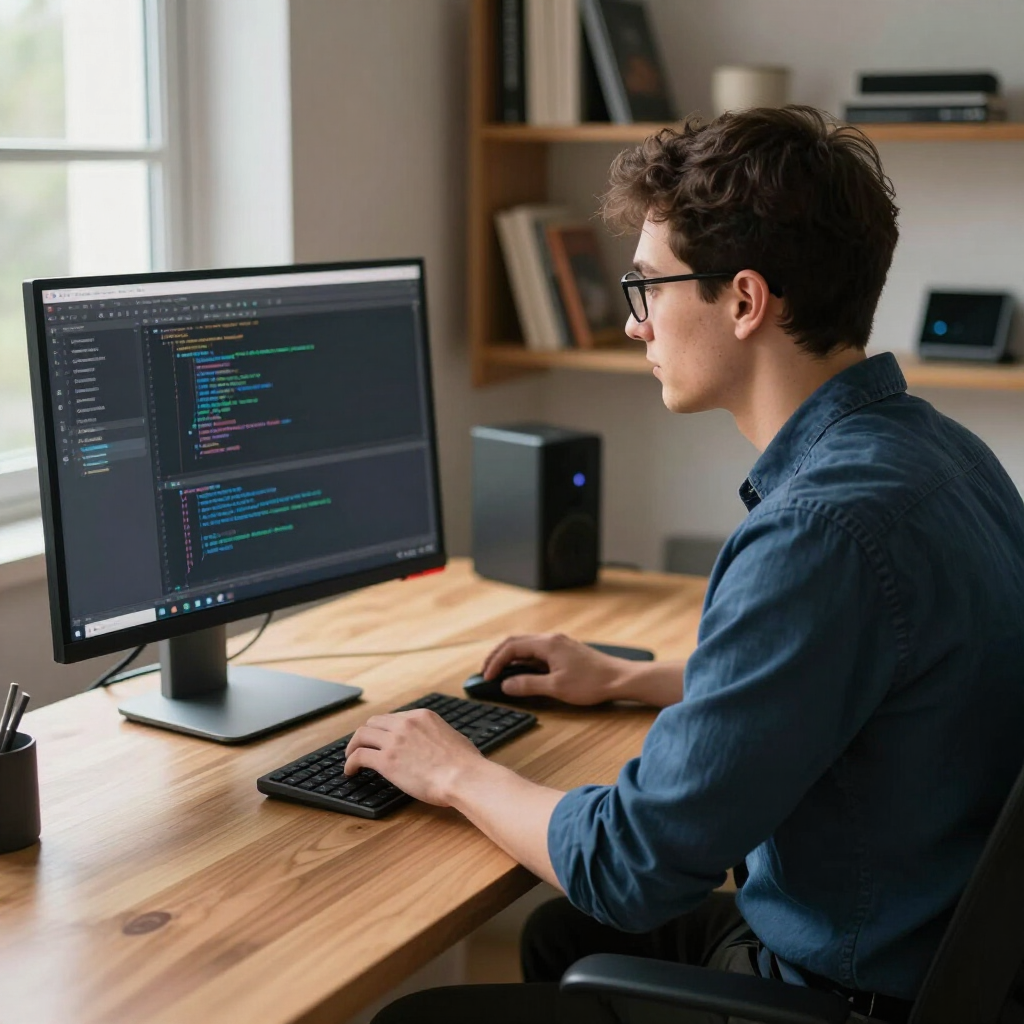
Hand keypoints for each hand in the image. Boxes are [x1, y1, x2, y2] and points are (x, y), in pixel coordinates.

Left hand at [344, 709, 484, 805]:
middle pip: (374, 722)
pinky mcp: (386, 760)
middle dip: (366, 734)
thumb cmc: (465, 764)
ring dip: (353, 746)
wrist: (463, 776)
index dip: (383, 730)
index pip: (394, 718)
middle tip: (362, 746)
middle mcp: (406, 723)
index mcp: (422, 716)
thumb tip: (437, 743)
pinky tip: (351, 771)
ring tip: (350, 758)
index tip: (380, 739)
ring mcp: (394, 740)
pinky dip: (350, 762)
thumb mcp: (453, 737)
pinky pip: (359, 756)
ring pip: (362, 735)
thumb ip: (438, 736)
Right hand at [481, 633, 637, 705]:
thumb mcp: (556, 687)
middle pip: (515, 642)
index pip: (511, 647)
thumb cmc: (591, 683)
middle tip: (486, 672)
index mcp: (547, 644)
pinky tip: (521, 672)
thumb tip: (506, 684)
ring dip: (510, 657)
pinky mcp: (564, 651)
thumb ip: (528, 684)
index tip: (486, 676)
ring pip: (526, 645)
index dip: (495, 661)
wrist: (620, 679)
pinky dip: (523, 660)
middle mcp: (551, 639)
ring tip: (499, 672)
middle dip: (498, 656)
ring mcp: (558, 644)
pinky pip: (537, 651)